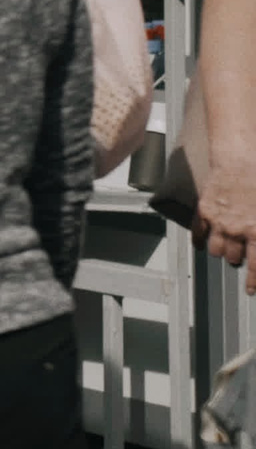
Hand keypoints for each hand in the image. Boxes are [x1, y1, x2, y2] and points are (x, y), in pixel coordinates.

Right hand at [193, 162, 255, 281]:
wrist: (241, 159)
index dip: (253, 281)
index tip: (250, 290)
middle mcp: (237, 231)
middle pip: (233, 259)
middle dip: (238, 259)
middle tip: (242, 254)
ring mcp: (218, 222)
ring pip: (215, 250)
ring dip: (222, 251)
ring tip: (227, 245)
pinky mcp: (204, 211)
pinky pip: (197, 234)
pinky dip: (200, 240)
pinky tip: (204, 241)